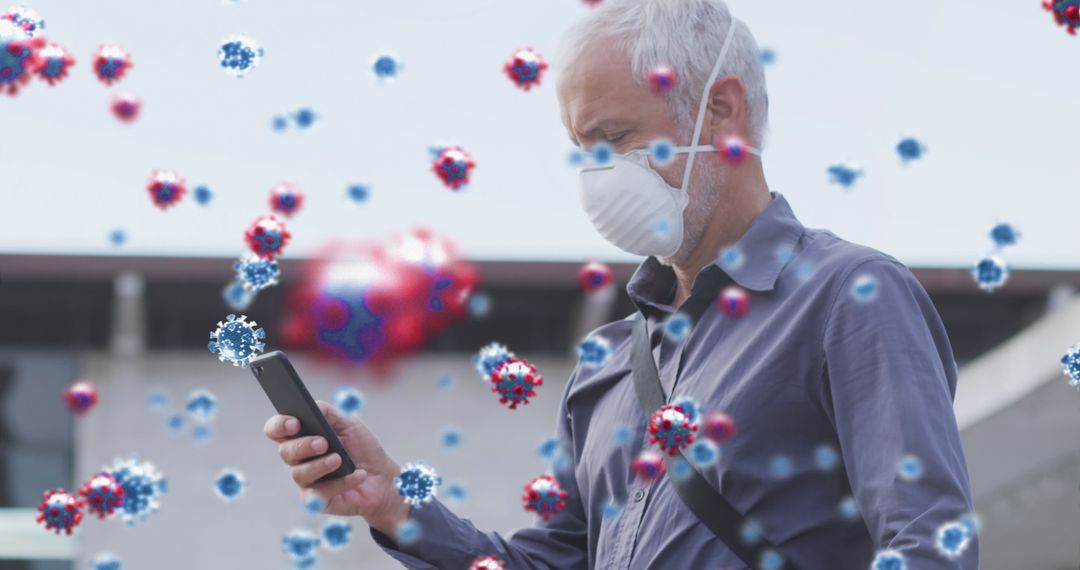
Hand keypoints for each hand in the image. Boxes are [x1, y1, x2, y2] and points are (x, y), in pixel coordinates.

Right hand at [264, 401, 409, 535]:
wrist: (382, 477)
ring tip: (339, 459)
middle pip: (285, 452)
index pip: (277, 430)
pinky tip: (358, 475)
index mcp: (302, 436)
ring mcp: (306, 481)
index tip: (295, 423)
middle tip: (323, 443)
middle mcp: (299, 459)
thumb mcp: (350, 425)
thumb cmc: (362, 449)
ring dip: (320, 465)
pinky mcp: (317, 500)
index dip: (279, 426)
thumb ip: (331, 414)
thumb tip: (315, 406)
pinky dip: (341, 483)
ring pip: (299, 474)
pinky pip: (320, 493)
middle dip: (303, 446)